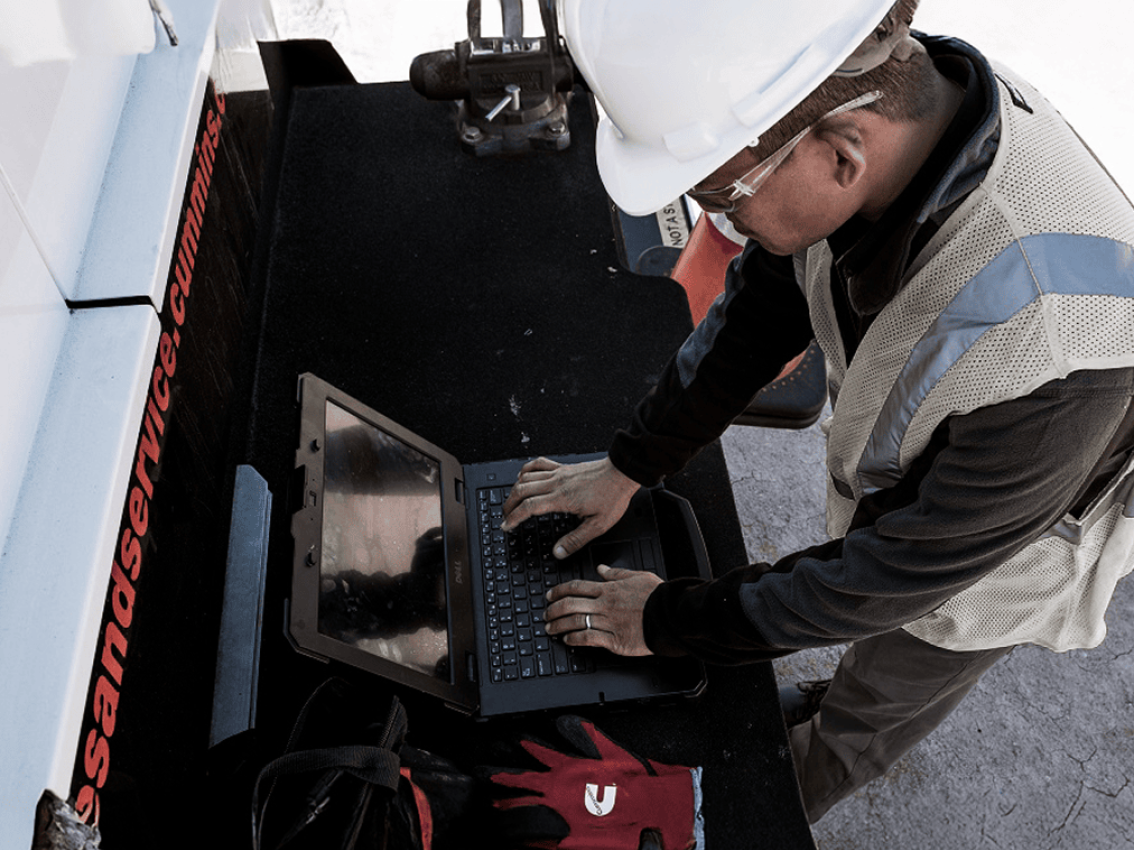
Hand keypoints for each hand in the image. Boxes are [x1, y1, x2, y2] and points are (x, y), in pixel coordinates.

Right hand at [501, 456, 639, 558]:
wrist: (622, 473)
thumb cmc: (612, 496)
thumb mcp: (598, 525)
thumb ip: (576, 540)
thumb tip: (558, 552)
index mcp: (563, 498)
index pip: (529, 507)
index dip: (514, 518)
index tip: (506, 526)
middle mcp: (557, 483)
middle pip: (521, 490)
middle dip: (508, 505)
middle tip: (505, 517)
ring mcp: (559, 473)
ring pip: (526, 477)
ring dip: (514, 489)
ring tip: (511, 502)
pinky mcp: (563, 467)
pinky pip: (538, 463)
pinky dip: (526, 470)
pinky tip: (523, 476)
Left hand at [545, 565, 661, 655]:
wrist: (672, 615)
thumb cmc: (658, 596)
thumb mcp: (638, 576)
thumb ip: (616, 573)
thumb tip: (602, 568)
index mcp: (608, 589)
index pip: (575, 587)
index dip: (558, 591)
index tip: (549, 596)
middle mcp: (605, 605)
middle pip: (569, 605)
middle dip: (553, 610)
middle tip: (545, 614)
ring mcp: (608, 623)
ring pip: (575, 622)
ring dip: (558, 626)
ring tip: (550, 629)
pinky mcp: (614, 640)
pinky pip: (588, 639)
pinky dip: (574, 639)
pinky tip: (568, 640)